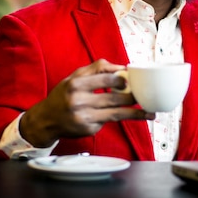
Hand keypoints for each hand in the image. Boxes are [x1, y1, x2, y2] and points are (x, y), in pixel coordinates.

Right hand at [19, 59, 154, 147]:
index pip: (104, 79)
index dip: (120, 80)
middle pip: (113, 98)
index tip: (131, 80)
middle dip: (132, 98)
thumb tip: (121, 67)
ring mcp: (83, 118)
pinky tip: (129, 116)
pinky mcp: (88, 130)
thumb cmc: (64, 95)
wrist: (47, 120)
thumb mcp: (75, 77)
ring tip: (150, 114)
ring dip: (135, 114)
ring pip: (116, 114)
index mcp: (75, 85)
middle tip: (146, 96)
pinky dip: (118, 118)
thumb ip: (96, 69)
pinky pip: (107, 122)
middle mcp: (78, 102)